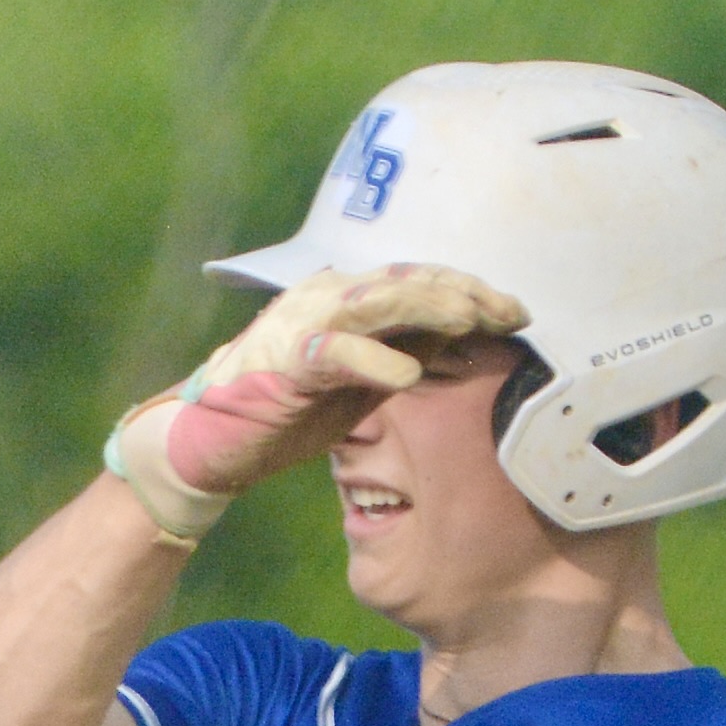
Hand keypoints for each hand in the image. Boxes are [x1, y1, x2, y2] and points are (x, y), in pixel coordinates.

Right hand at [104, 265, 530, 545]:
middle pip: (408, 281)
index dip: (470, 290)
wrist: (209, 444)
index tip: (516, 312)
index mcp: (347, 297)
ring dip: (429, 307)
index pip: (419, 280)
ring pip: (379, 301)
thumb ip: (404, 353)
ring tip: (471, 320)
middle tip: (510, 313)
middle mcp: (327, 296)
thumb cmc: (284, 413)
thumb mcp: (360, 383)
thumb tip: (464, 337)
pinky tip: (408, 375)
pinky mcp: (285, 362)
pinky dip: (373, 360)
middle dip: (463, 294)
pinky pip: (335, 353)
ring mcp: (303, 324)